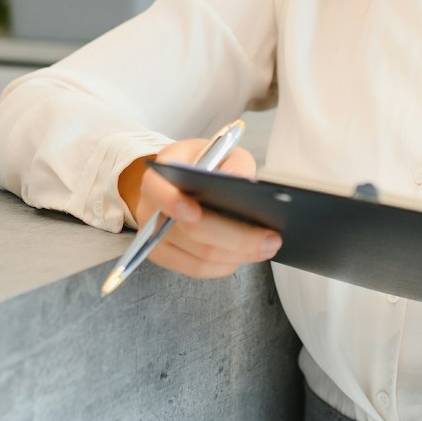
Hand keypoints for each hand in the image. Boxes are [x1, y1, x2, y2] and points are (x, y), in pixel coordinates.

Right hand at [116, 140, 278, 280]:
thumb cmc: (206, 166)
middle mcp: (151, 206)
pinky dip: (225, 265)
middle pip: (190, 230)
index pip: (156, 188)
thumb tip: (241, 180)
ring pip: (198, 255)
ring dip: (238, 255)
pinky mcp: (163, 255)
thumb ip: (235, 162)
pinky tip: (245, 257)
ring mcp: (153, 235)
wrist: (180, 183)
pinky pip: (196, 268)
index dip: (172, 202)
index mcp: (162, 173)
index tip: (194, 212)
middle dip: (236, 237)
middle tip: (270, 239)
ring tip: (268, 247)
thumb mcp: (223, 152)